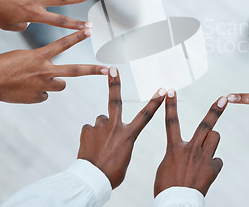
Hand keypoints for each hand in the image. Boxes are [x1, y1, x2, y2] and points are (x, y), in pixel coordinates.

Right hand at [0, 29, 107, 103]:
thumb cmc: (0, 66)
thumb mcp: (21, 55)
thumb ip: (39, 59)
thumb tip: (48, 68)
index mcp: (40, 56)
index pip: (63, 44)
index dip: (77, 36)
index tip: (90, 30)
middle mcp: (45, 70)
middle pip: (75, 70)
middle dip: (94, 70)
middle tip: (109, 69)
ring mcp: (43, 86)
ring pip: (61, 84)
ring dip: (55, 82)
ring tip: (37, 80)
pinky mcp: (39, 98)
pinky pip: (46, 94)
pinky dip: (40, 92)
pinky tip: (26, 90)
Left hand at [78, 69, 164, 188]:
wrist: (92, 180)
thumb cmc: (112, 173)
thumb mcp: (125, 156)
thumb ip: (122, 141)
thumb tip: (113, 135)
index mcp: (129, 135)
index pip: (146, 115)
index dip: (155, 102)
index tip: (162, 90)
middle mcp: (115, 127)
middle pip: (115, 100)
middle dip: (115, 83)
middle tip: (113, 69)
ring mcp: (100, 127)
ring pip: (101, 121)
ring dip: (101, 128)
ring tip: (99, 145)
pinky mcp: (87, 130)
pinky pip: (90, 129)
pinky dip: (91, 136)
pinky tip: (90, 147)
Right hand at [154, 90, 226, 196]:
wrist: (177, 203)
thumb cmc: (167, 187)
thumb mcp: (166, 165)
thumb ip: (177, 153)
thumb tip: (185, 150)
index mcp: (174, 148)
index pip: (171, 122)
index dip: (171, 106)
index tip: (170, 91)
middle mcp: (190, 150)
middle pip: (206, 125)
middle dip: (215, 110)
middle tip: (224, 99)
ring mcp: (203, 158)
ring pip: (215, 137)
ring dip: (211, 141)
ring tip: (205, 151)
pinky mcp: (212, 169)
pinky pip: (217, 160)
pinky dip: (213, 164)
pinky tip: (206, 173)